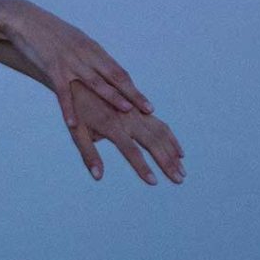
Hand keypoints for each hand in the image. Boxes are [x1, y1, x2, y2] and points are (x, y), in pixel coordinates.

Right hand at [0, 0, 153, 132]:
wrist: (24, 18)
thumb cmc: (48, 32)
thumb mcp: (73, 42)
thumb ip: (86, 57)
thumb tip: (98, 72)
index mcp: (93, 49)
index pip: (118, 72)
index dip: (133, 89)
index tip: (147, 104)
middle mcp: (86, 55)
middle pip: (114, 77)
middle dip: (133, 95)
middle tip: (149, 110)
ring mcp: (70, 61)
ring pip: (96, 82)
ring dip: (112, 97)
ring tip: (126, 111)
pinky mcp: (52, 67)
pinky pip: (63, 91)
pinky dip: (69, 108)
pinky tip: (74, 123)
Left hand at [69, 80, 185, 184]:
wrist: (82, 77)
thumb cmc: (76, 109)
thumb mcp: (77, 132)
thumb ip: (88, 154)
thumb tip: (97, 177)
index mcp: (111, 125)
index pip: (131, 150)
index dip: (142, 167)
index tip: (153, 182)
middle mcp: (128, 118)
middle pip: (153, 142)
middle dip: (167, 162)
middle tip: (179, 180)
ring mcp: (137, 112)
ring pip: (161, 133)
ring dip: (173, 153)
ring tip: (182, 172)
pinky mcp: (141, 108)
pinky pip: (161, 124)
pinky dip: (172, 140)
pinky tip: (179, 153)